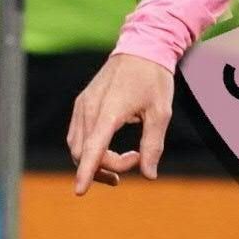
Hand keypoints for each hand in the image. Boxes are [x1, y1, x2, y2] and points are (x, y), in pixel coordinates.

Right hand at [67, 54, 174, 194]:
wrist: (142, 47)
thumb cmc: (154, 78)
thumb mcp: (161, 112)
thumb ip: (153, 144)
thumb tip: (149, 174)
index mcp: (109, 111)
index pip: (93, 148)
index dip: (87, 172)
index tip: (80, 191)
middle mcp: (89, 108)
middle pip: (84, 153)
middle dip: (104, 168)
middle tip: (135, 161)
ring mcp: (83, 105)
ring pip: (77, 146)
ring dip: (95, 161)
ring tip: (125, 162)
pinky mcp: (82, 103)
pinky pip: (78, 135)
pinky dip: (90, 148)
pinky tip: (109, 148)